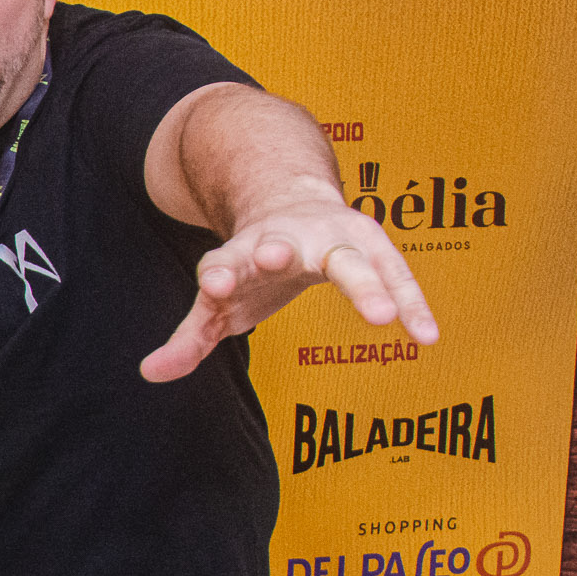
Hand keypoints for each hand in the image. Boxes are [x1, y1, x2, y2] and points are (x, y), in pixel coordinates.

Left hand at [141, 192, 438, 383]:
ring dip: (364, 284)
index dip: (218, 273)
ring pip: (348, 258)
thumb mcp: (219, 303)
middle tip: (277, 258)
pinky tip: (426, 336)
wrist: (291, 202)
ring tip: (382, 318)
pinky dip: (412, 304)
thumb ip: (190, 339)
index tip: (214, 285)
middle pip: (280, 245)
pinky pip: (396, 275)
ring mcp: (329, 238)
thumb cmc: (251, 265)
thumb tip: (149, 373)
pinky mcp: (370, 245)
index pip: (222, 261)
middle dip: (277, 251)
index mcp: (239, 254)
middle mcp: (283, 240)